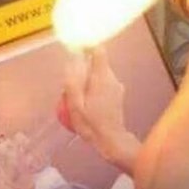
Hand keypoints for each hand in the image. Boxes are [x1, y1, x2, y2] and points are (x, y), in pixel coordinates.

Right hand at [62, 47, 139, 174]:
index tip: (76, 50)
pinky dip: (93, 90)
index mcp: (102, 77)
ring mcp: (117, 87)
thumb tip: (71, 62)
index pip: (98, 51)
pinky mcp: (117, 95)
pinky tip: (87, 106)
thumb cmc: (92, 124)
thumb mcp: (75, 104)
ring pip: (99, 75)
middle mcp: (112, 78)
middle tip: (71, 88)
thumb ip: (73, 81)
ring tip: (78, 100)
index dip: (87, 47)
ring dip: (87, 82)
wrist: (111, 141)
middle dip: (82, 71)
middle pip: (95, 64)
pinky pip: (103, 85)